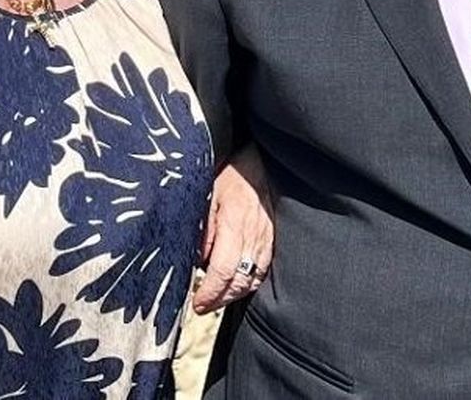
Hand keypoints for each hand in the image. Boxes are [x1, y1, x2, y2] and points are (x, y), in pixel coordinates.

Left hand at [193, 143, 274, 313]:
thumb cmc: (232, 176)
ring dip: (233, 294)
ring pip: (252, 280)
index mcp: (235, 224)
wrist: (260, 165)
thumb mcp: (207, 195)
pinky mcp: (273, 242)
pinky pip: (262, 271)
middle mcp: (254, 237)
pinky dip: (248, 283)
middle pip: (240, 282)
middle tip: (202, 306)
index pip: (223, 270)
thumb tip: (197, 259)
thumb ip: (202, 228)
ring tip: (216, 298)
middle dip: (220, 300)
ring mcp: (267, 241)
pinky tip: (236, 284)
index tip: (197, 303)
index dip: (210, 292)